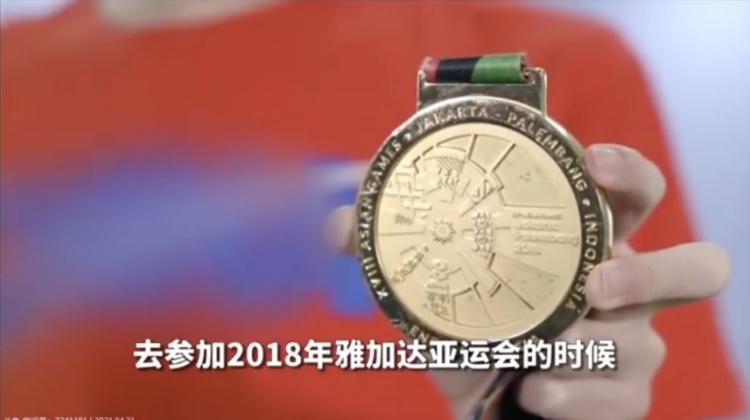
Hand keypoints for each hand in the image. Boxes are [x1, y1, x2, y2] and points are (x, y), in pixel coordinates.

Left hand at [325, 144, 730, 419]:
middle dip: (657, 271)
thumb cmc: (465, 321)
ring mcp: (629, 347)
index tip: (592, 161)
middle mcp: (621, 291)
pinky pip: (625, 401)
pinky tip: (535, 393)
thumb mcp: (428, 277)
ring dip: (593, 350)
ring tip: (541, 355)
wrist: (475, 393)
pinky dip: (580, 398)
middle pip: (697, 268)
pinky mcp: (619, 399)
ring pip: (650, 346)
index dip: (628, 171)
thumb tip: (336, 225)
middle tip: (596, 282)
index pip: (635, 194)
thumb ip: (384, 245)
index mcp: (583, 243)